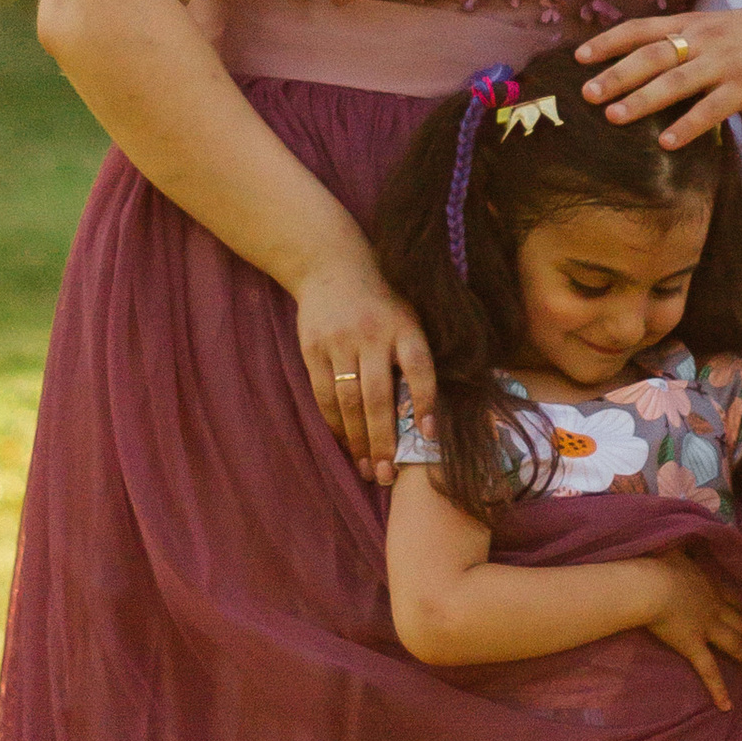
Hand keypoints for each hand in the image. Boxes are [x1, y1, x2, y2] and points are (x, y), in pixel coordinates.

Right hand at [291, 255, 434, 486]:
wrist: (331, 265)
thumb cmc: (381, 301)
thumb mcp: (408, 315)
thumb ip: (415, 356)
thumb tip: (427, 414)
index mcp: (405, 326)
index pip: (420, 368)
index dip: (425, 403)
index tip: (429, 436)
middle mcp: (372, 334)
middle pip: (378, 396)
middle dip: (383, 440)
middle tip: (387, 475)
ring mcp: (339, 342)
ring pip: (348, 401)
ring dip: (357, 439)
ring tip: (366, 467)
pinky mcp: (313, 348)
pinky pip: (323, 394)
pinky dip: (334, 423)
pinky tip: (345, 443)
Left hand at [575, 0, 741, 149]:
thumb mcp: (728, 26)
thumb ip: (698, 41)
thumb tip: (668, 61)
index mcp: (697, 24)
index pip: (643, 29)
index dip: (609, 42)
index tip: (580, 56)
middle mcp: (705, 40)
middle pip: (651, 55)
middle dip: (615, 74)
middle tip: (587, 94)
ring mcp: (726, 63)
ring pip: (674, 81)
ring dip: (641, 99)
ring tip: (614, 117)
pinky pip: (711, 108)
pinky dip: (687, 125)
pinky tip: (667, 141)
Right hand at [634, 548, 741, 711]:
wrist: (650, 584)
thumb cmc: (659, 564)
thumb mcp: (677, 548)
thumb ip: (686, 547)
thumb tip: (690, 537)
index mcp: (711, 586)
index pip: (737, 600)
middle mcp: (715, 608)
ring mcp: (707, 628)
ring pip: (736, 645)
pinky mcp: (693, 646)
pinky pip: (708, 671)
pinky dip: (718, 689)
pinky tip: (727, 706)